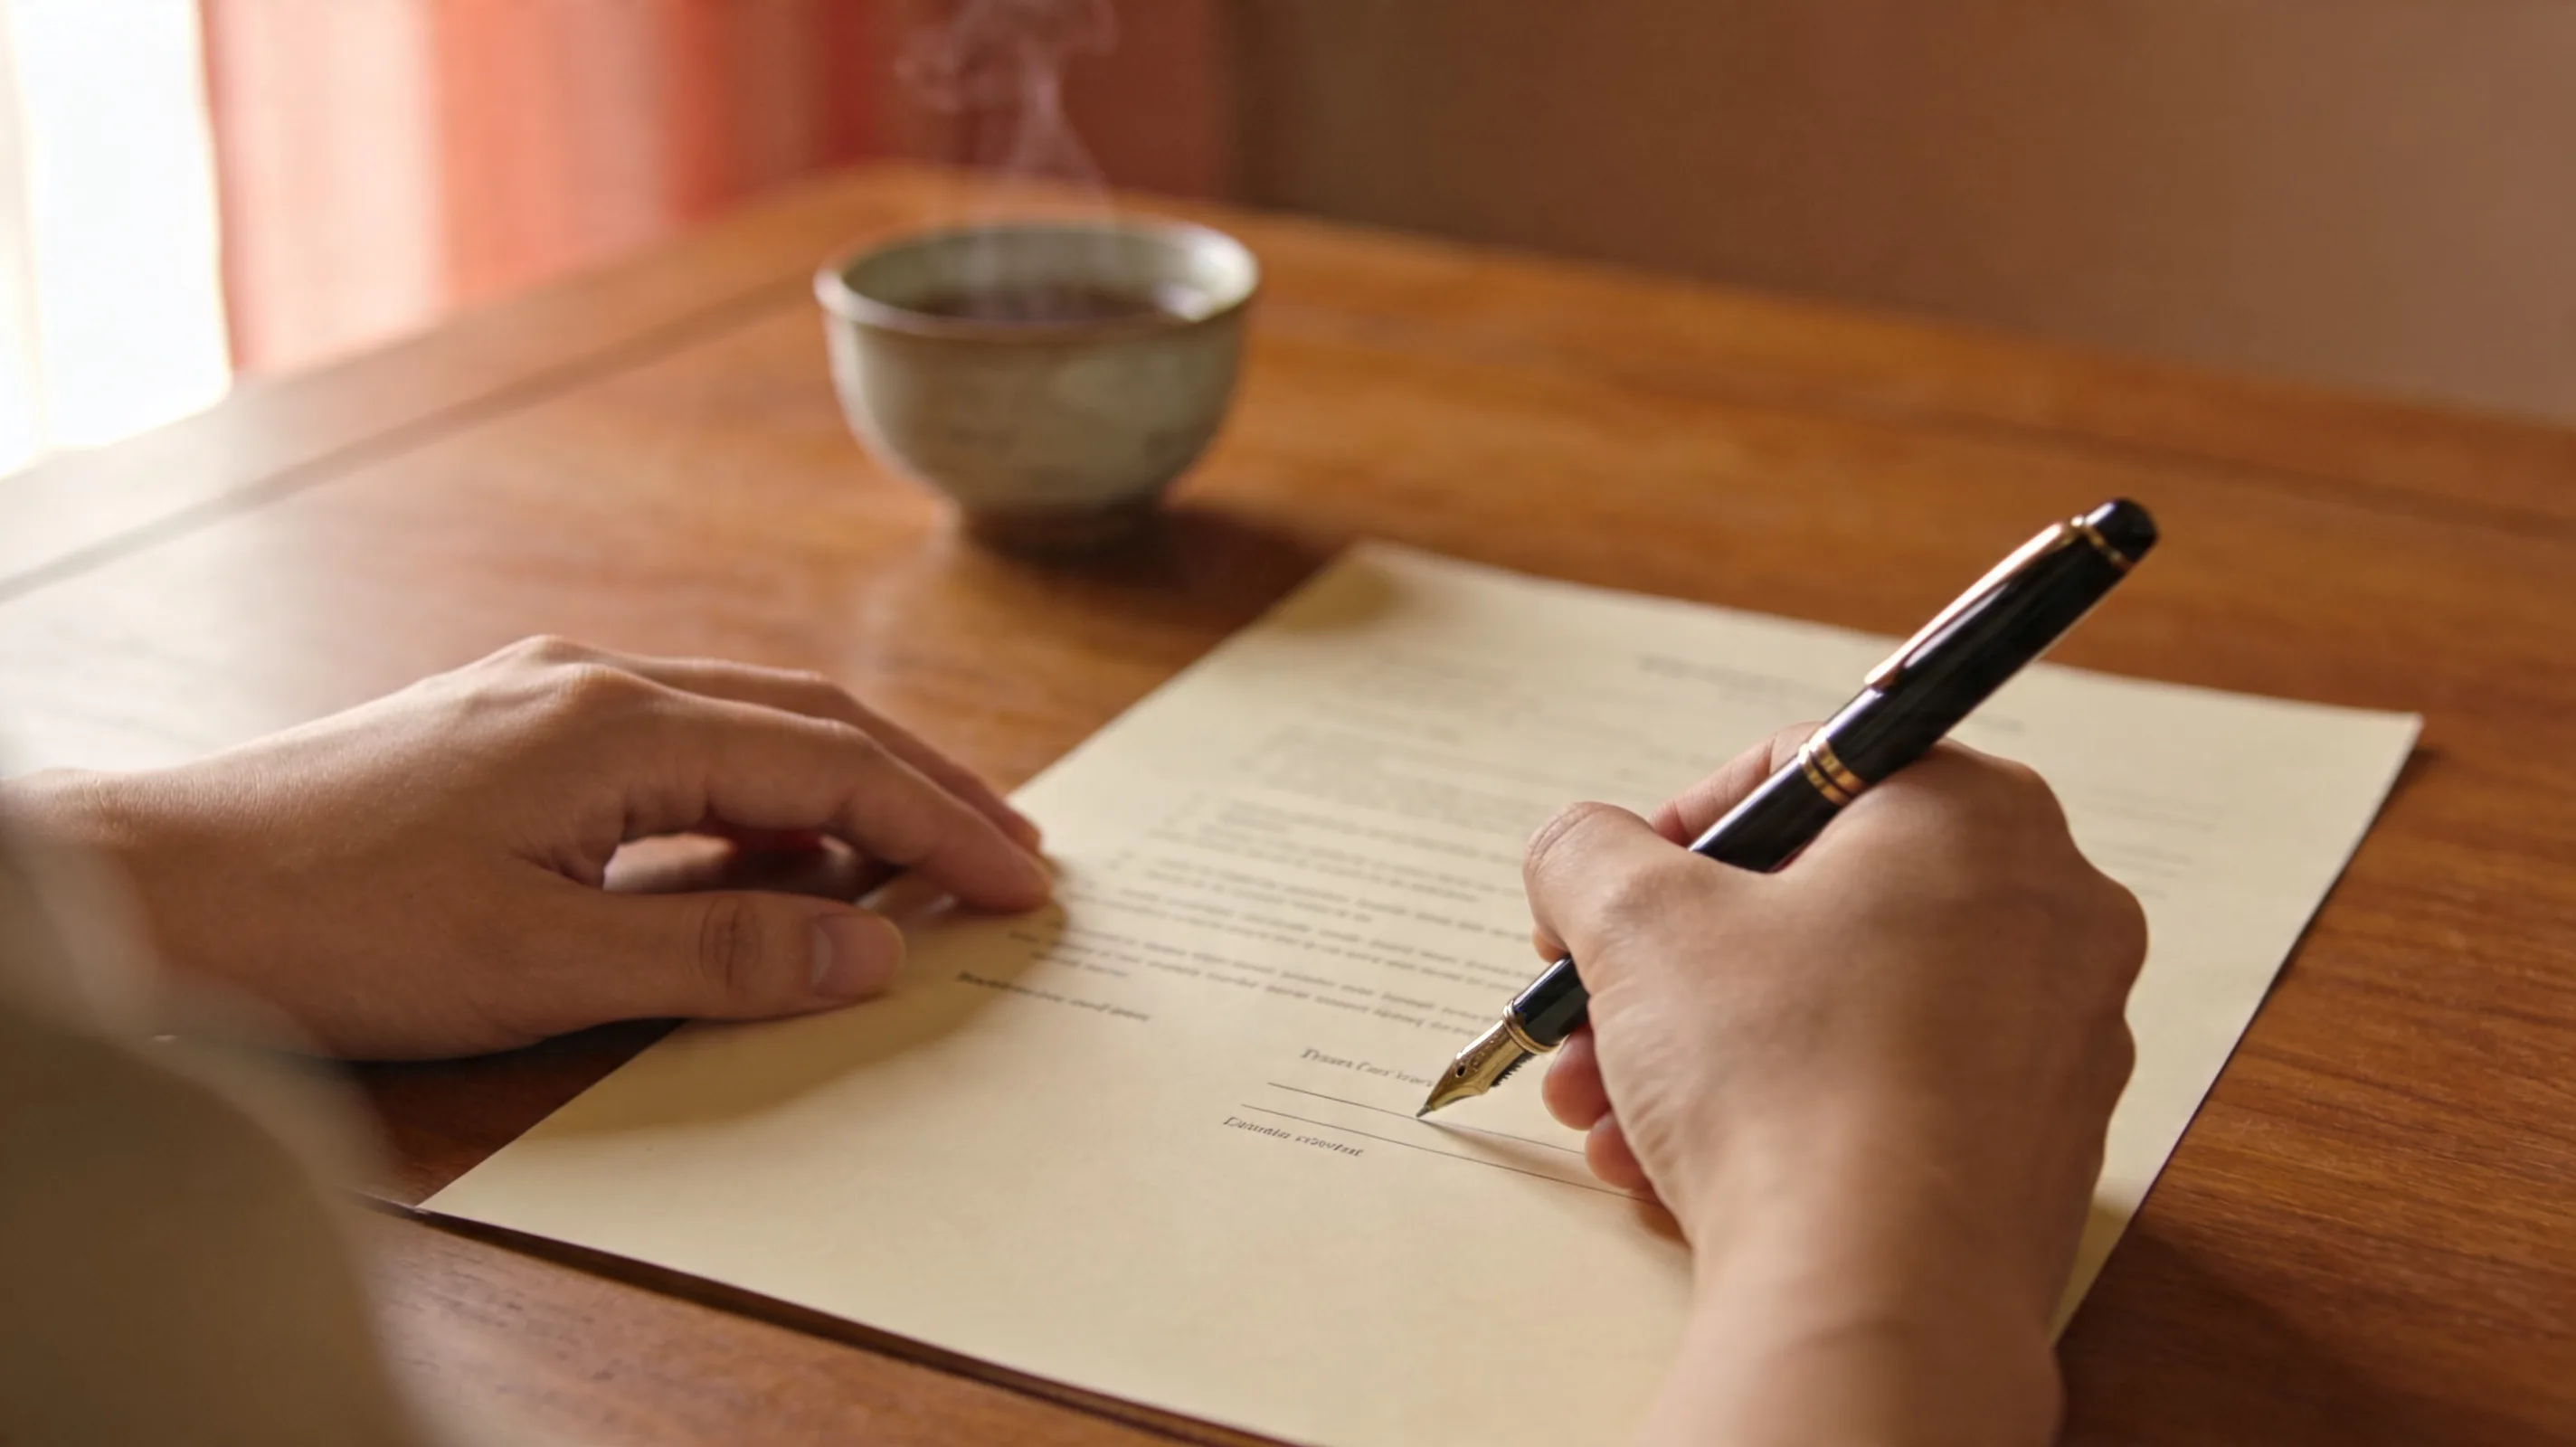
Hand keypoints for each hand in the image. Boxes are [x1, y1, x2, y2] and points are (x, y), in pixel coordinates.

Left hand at [1, 637, 1050, 1059]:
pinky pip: (676, 751)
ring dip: (843, 788)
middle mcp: (594, 685)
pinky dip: (755, 800)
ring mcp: (546, 702)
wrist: (150, 891)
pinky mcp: (508, 737)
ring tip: (921, 852)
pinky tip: (770, 855)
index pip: (829, 769)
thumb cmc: (331, 927)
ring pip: (743, 728)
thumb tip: (872, 947)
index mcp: (617, 723)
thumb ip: (721, 953)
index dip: (940, 827)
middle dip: (923, 786)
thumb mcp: (541, 962)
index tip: (1025, 880)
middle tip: (1014, 851)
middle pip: (807, 722)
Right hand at [1523, 728, 2145, 1445]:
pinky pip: (1883, 1102)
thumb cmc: (1786, 1080)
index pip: (1808, 770)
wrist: (1879, 1300)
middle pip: (1816, 907)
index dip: (1678, 827)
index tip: (1613, 893)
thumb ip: (1587, 851)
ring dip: (1703, 1053)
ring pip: (1839, 1014)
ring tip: (1607, 1113)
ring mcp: (2057, 1042)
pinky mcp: (2035, 1153)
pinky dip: (1780, 1120)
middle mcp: (2050, 913)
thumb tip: (1581, 853)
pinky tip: (1677, 1170)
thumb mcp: (1638, 922)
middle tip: (1594, 1011)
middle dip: (1675, 968)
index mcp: (1978, 817)